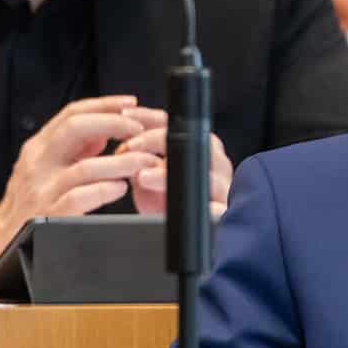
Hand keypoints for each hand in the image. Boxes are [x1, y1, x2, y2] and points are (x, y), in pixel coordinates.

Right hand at [0, 96, 160, 290]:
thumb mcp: (46, 164)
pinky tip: (120, 188)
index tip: (131, 103)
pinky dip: (105, 190)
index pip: (72, 113)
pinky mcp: (49, 215)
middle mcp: (38, 163)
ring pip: (84, 167)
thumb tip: (106, 132)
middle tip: (140, 131)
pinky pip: (79, 199)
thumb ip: (75, 147)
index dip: (105, 104)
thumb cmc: (31, 197)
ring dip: (121, 162)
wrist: (1, 236)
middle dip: (114, 125)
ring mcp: (42, 189)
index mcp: (40, 147)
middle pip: (75, 128)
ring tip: (143, 161)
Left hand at [114, 107, 232, 218]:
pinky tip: (179, 206)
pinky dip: (202, 207)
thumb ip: (138, 161)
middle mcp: (214, 162)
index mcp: (198, 147)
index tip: (125, 116)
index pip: (176, 124)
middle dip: (157, 140)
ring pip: (204, 173)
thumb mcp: (146, 176)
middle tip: (129, 147)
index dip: (149, 117)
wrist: (182, 232)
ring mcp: (221, 186)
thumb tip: (126, 148)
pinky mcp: (223, 211)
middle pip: (193, 142)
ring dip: (169, 175)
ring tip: (144, 177)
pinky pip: (217, 208)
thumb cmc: (165, 201)